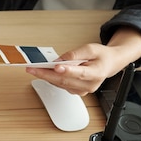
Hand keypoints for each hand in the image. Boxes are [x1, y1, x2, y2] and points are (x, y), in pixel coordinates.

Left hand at [26, 25, 140, 94]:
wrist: (108, 64)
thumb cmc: (101, 56)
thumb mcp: (91, 48)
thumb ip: (76, 54)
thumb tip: (60, 60)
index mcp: (97, 73)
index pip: (80, 73)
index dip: (67, 71)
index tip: (55, 67)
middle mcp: (89, 84)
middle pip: (65, 80)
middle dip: (47, 74)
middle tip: (33, 69)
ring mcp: (82, 90)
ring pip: (60, 84)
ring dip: (45, 77)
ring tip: (33, 70)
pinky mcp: (76, 91)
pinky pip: (60, 86)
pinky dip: (51, 79)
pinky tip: (42, 73)